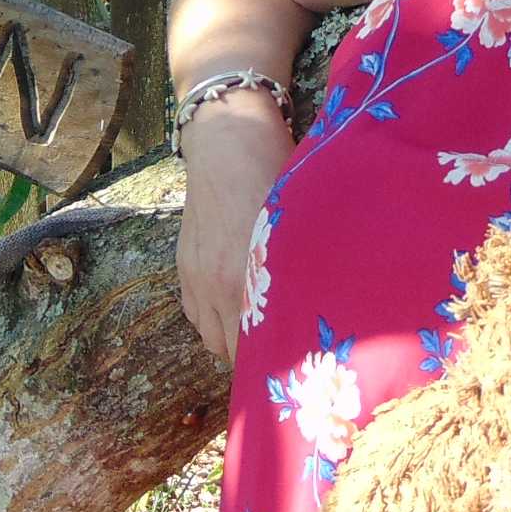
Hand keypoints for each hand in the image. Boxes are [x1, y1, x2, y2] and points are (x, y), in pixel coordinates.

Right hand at [176, 94, 290, 364]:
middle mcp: (217, 285)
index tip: (299, 369)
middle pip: (232, 350)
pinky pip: (195, 315)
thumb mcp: (299, 227)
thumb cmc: (278, 178)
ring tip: (260, 338)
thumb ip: (303, 273)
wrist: (230, 141)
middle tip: (284, 358)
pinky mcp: (184, 266)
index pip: (259, 347)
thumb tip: (326, 311)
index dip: (278, 362)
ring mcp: (196, 277)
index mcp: (249, 278)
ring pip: (211, 337)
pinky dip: (213, 322)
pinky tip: (234, 312)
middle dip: (256, 358)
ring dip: (233, 342)